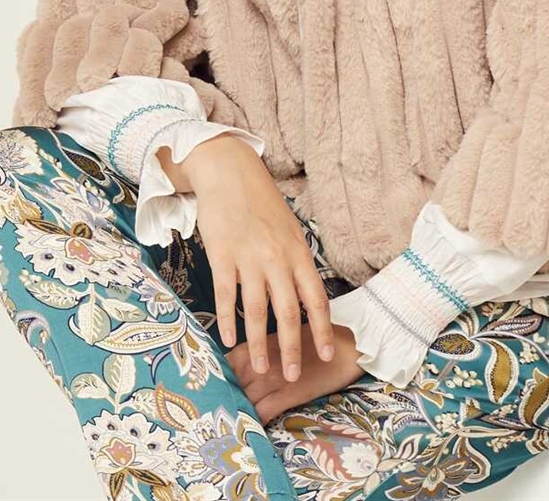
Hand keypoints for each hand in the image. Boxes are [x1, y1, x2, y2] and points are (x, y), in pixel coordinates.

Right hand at [161, 132, 336, 379]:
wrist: (231, 173)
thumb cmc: (262, 203)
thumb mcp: (289, 229)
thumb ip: (296, 261)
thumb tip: (305, 295)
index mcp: (298, 252)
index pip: (316, 298)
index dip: (322, 329)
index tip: (325, 354)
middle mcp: (277, 258)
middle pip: (288, 313)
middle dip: (292, 348)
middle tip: (293, 376)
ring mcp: (249, 257)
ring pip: (257, 311)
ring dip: (259, 344)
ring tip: (261, 369)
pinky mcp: (223, 255)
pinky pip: (227, 295)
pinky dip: (228, 321)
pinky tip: (228, 340)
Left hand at [225, 322, 365, 424]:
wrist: (347, 345)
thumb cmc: (316, 339)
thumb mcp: (284, 336)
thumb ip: (262, 349)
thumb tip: (242, 367)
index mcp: (260, 342)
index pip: (227, 362)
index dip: (217, 377)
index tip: (210, 388)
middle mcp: (263, 360)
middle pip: (232, 382)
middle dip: (222, 396)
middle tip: (213, 411)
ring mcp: (275, 377)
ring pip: (244, 398)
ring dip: (234, 410)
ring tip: (226, 423)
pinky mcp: (290, 393)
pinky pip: (263, 411)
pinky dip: (253, 421)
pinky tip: (248, 428)